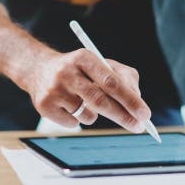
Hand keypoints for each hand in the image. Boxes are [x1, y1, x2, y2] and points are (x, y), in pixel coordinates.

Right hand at [24, 48, 149, 131]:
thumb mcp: (100, 64)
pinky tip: (69, 106)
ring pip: (88, 115)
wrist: (38, 69)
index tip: (145, 114)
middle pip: (101, 100)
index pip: (111, 81)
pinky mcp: (44, 106)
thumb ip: (123, 78)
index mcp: (84, 57)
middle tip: (138, 127)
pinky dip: (79, 120)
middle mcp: (67, 72)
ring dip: (95, 115)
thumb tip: (137, 102)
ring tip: (85, 102)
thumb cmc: (79, 69)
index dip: (130, 99)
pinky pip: (73, 124)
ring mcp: (54, 90)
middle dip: (123, 116)